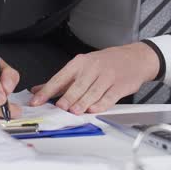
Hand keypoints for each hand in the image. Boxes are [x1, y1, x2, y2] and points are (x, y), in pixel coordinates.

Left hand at [29, 43, 159, 114]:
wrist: (133, 58)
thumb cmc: (105, 63)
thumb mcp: (81, 66)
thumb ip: (60, 81)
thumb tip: (38, 90)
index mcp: (79, 63)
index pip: (60, 78)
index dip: (47, 90)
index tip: (36, 100)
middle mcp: (92, 68)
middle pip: (77, 85)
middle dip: (67, 97)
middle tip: (59, 107)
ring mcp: (107, 76)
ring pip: (92, 91)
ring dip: (83, 102)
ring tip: (75, 111)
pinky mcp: (119, 85)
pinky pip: (109, 96)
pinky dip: (101, 104)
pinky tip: (94, 109)